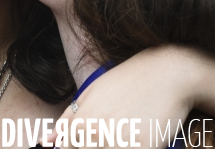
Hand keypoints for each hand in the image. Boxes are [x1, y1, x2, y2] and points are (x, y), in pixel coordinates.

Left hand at [42, 46, 199, 147]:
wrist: (167, 73)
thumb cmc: (127, 81)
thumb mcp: (91, 93)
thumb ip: (68, 120)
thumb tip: (47, 141)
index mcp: (80, 123)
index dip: (74, 147)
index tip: (90, 140)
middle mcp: (95, 135)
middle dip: (96, 147)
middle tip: (114, 130)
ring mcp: (119, 143)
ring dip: (115, 146)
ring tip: (125, 131)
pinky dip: (132, 148)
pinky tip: (138, 138)